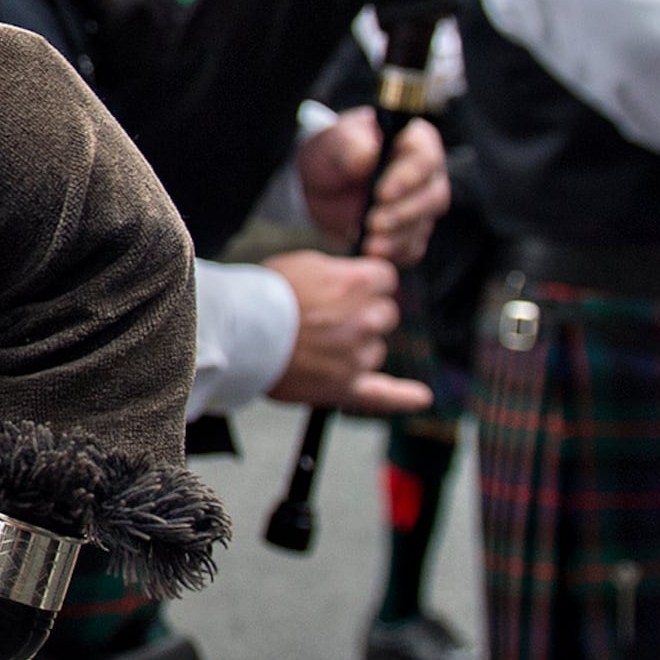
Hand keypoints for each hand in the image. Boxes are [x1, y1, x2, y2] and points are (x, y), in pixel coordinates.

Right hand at [262, 253, 423, 413]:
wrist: (237, 331)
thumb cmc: (265, 294)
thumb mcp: (306, 262)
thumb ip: (341, 272)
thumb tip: (361, 278)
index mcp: (359, 283)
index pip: (386, 279)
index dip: (365, 283)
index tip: (347, 288)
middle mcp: (366, 319)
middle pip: (385, 315)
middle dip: (362, 315)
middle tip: (324, 317)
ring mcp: (357, 355)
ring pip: (374, 350)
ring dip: (355, 348)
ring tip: (315, 344)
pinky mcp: (344, 385)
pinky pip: (381, 394)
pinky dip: (403, 397)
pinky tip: (422, 397)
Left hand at [297, 111, 449, 264]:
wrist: (322, 183)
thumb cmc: (333, 150)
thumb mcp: (334, 141)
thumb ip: (350, 145)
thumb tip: (367, 156)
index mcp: (414, 141)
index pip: (425, 160)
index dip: (407, 178)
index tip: (381, 194)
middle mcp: (427, 175)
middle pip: (432, 197)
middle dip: (402, 214)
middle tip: (373, 223)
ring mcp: (422, 206)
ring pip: (422, 226)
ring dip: (397, 238)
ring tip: (369, 245)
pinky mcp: (410, 232)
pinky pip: (411, 248)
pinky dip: (394, 254)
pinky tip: (372, 254)